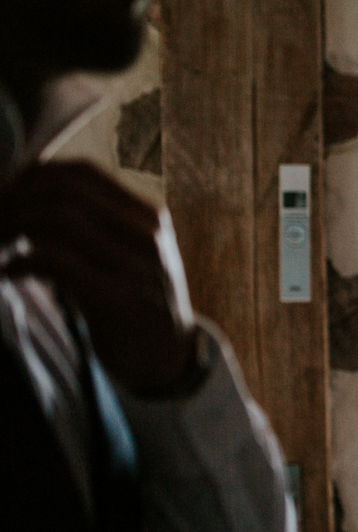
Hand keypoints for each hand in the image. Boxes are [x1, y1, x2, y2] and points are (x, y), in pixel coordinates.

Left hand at [1, 161, 196, 394]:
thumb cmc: (135, 303)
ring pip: (60, 219)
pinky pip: (56, 259)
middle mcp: (149, 235)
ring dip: (14, 226)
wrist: (167, 358)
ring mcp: (138, 267)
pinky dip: (20, 260)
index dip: (36, 175)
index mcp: (150, 218)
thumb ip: (98, 225)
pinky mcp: (119, 299)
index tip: (9, 192)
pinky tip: (10, 271)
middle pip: (67, 192)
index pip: (85, 173)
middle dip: (18, 200)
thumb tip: (32, 190)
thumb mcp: (128, 254)